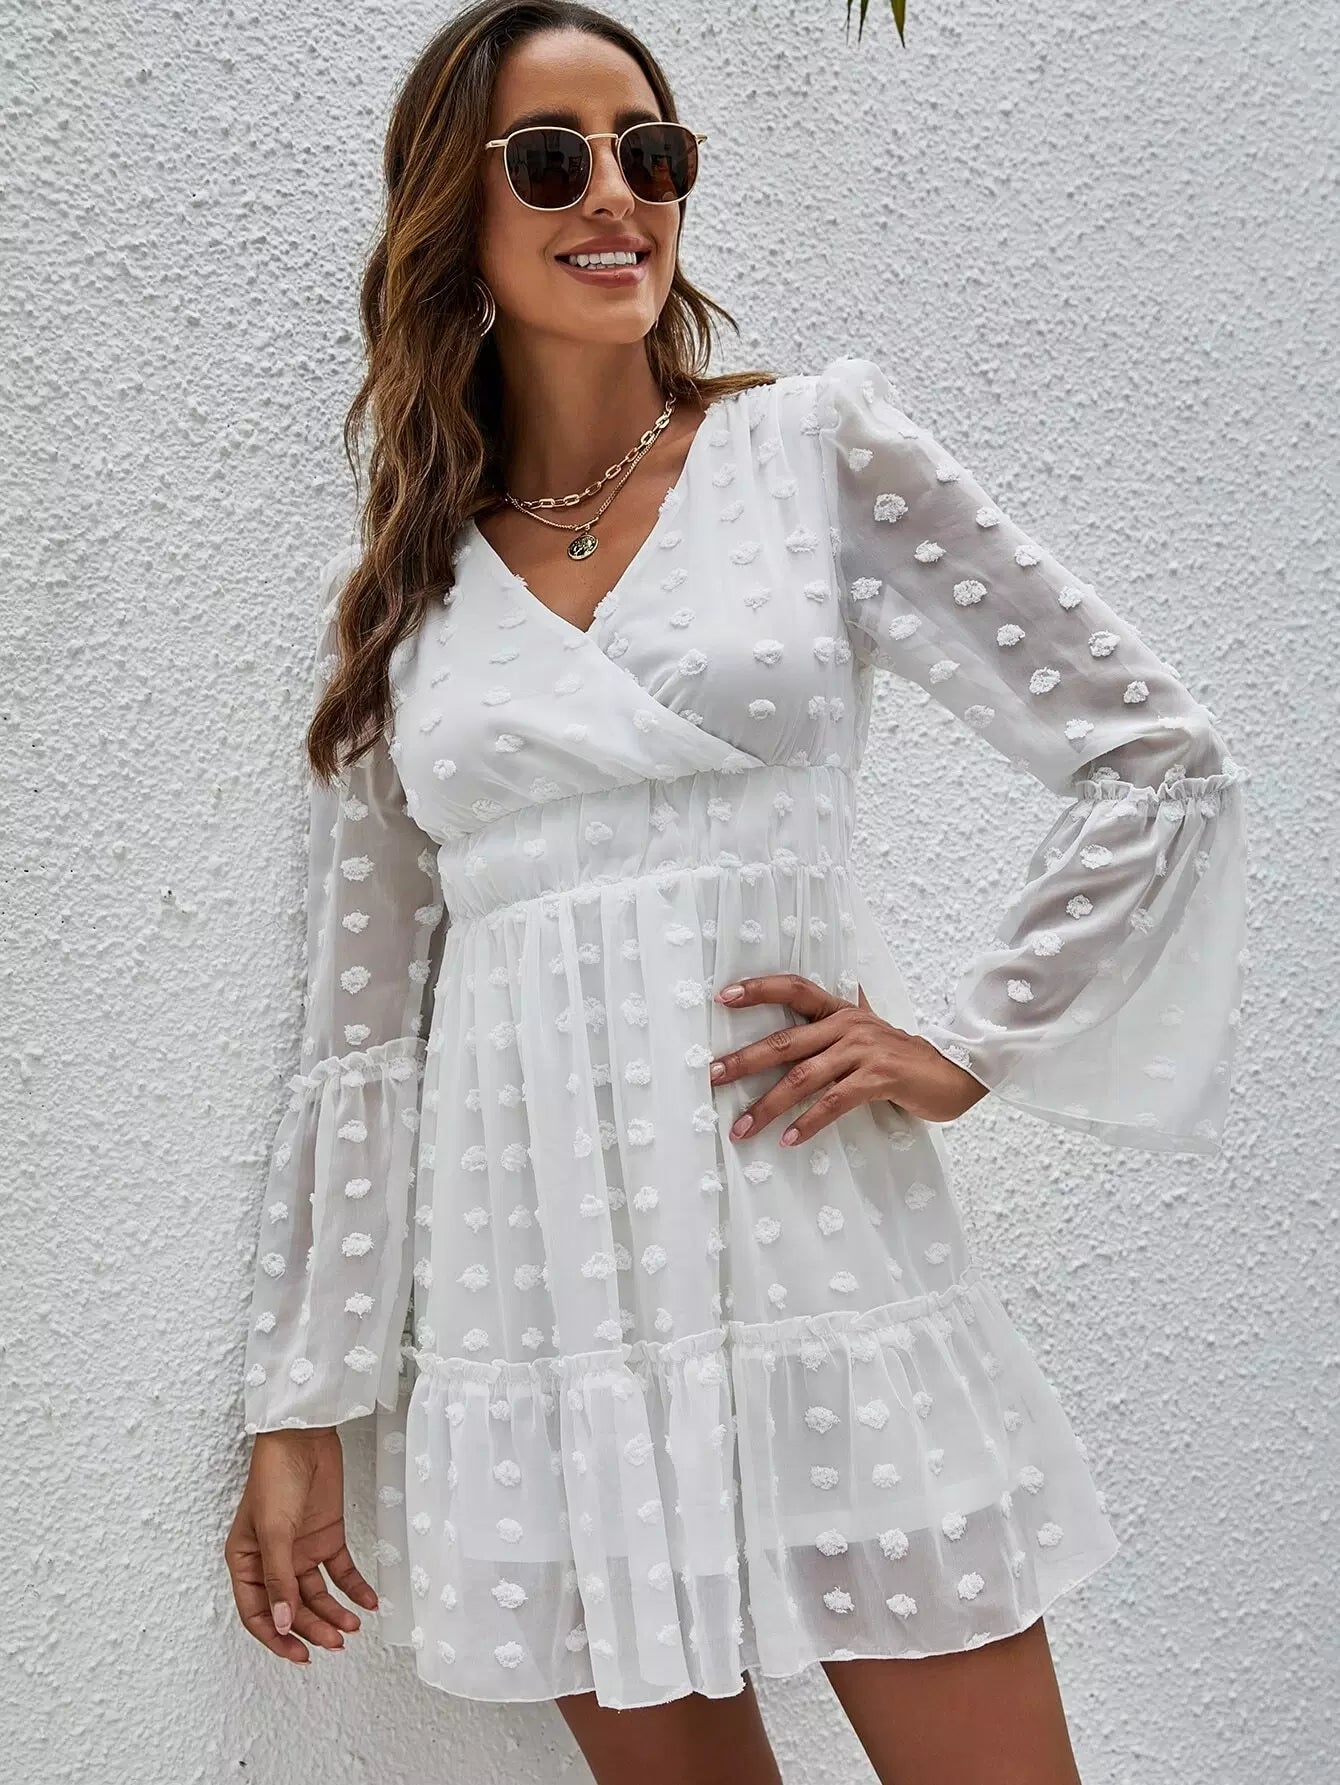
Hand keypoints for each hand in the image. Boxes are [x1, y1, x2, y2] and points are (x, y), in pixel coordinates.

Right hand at [225, 1427, 376, 1664]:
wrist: (304, 1437)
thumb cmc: (276, 1478)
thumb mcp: (273, 1532)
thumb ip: (279, 1580)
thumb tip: (283, 1624)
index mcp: (246, 1562)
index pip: (257, 1613)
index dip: (276, 1637)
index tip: (299, 1656)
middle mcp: (272, 1562)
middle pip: (292, 1608)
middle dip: (313, 1628)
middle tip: (336, 1643)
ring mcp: (300, 1550)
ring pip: (318, 1595)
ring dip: (335, 1612)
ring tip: (354, 1626)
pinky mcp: (326, 1537)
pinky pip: (340, 1572)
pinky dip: (354, 1588)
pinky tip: (368, 1602)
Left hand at [710, 975, 988, 1145]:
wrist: (955, 1073)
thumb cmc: (903, 1058)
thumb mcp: (867, 1035)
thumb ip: (836, 1028)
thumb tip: (802, 1026)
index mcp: (841, 1011)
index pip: (794, 989)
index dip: (759, 989)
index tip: (722, 996)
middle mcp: (848, 1026)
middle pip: (786, 1041)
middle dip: (745, 1060)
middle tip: (712, 1076)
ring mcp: (864, 1051)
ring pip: (804, 1078)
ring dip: (768, 1106)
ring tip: (742, 1127)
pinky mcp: (880, 1079)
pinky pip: (835, 1102)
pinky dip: (810, 1122)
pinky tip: (789, 1139)